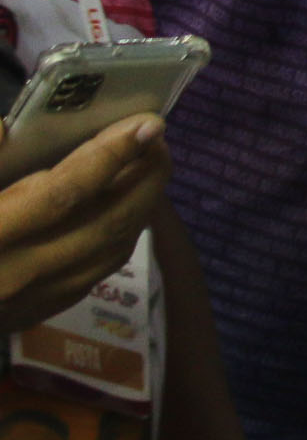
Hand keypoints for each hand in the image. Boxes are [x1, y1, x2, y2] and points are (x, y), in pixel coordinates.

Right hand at [0, 117, 169, 333]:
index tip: (148, 122)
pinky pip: (93, 275)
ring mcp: (25, 302)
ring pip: (108, 252)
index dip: (110, 156)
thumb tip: (6, 129)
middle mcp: (13, 274)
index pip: (63, 193)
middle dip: (145, 177)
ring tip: (148, 165)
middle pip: (105, 224)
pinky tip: (121, 211)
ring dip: (140, 206)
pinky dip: (118, 238)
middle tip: (158, 138)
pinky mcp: (28, 317)